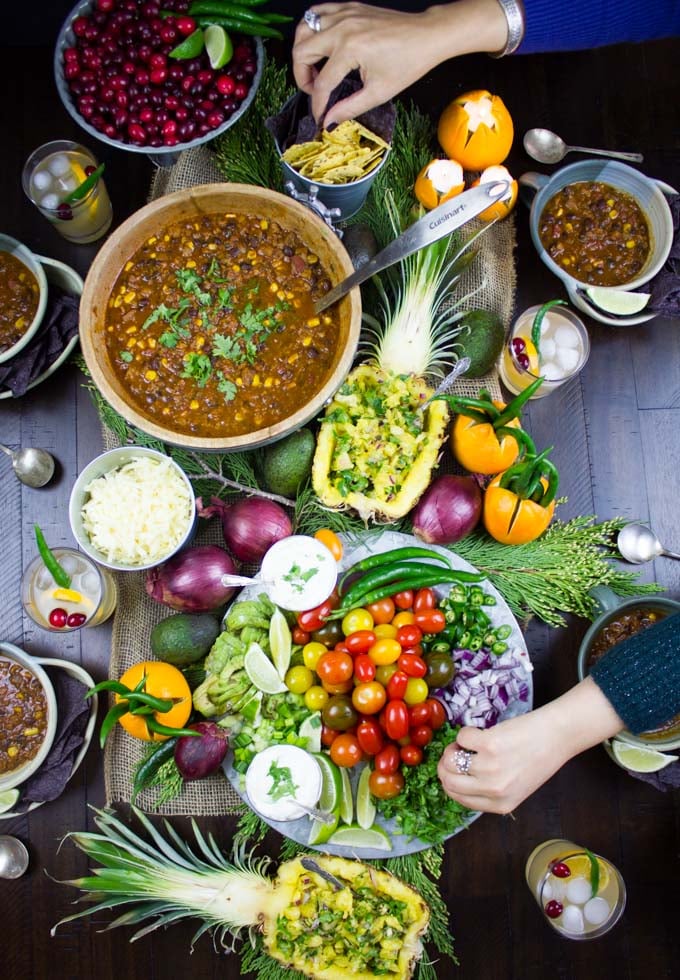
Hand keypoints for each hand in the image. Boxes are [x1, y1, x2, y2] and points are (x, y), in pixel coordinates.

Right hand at [292, 0, 508, 127]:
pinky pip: (316, 13)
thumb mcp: (379, 92)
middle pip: (302, 52)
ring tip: (314, 69)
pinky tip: (319, 45)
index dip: (317, 105)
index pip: (322, 83)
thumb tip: (329, 122)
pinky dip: (311, 29)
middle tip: (314, 92)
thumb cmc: (409, 62)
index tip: (320, 117)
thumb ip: (349, 108)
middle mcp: (342, 28)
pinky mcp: (348, 7)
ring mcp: (344, 13)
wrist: (427, 36)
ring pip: (303, 29)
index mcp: (350, 49)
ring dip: (302, 52)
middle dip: (302, 78)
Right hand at [438, 713, 567, 814]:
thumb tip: (458, 777)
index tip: (452, 769)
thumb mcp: (516, 787)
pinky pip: (462, 737)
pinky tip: (481, 732)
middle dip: (445, 765)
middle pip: (448, 782)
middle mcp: (494, 790)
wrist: (557, 736)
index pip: (458, 798)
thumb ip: (491, 790)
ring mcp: (491, 768)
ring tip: (468, 742)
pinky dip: (466, 732)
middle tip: (453, 753)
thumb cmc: (538, 758)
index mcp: (500, 805)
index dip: (450, 781)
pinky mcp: (490, 744)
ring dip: (454, 747)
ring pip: (450, 760)